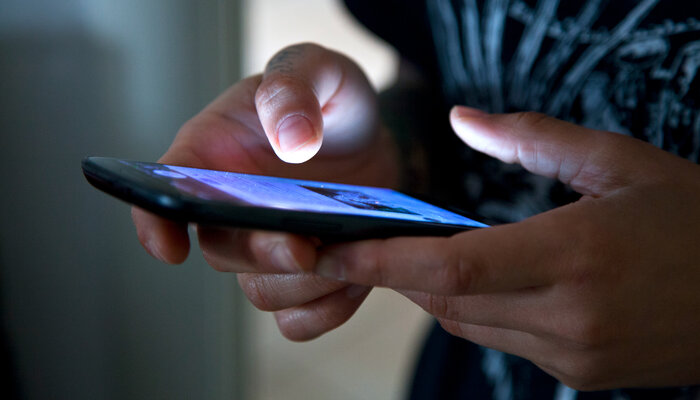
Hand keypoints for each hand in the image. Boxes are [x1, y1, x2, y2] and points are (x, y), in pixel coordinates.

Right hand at [131, 43, 394, 339]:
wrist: (371, 136)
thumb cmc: (329, 98)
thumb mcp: (316, 69)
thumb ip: (294, 87)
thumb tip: (291, 140)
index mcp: (212, 155)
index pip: (162, 193)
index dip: (154, 224)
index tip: (170, 248)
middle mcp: (230, 209)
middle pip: (222, 251)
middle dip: (260, 254)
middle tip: (301, 245)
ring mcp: (267, 246)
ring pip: (262, 292)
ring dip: (302, 284)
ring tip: (347, 252)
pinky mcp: (306, 273)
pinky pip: (302, 316)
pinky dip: (329, 307)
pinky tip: (357, 276)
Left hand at [312, 107, 699, 389]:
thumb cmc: (695, 220)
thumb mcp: (621, 163)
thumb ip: (533, 139)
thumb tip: (464, 120)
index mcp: (577, 255)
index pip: (452, 265)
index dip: (382, 259)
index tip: (332, 248)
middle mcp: (569, 315)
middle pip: (446, 297)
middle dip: (398, 270)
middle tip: (367, 239)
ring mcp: (574, 355)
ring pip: (468, 323)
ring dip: (437, 288)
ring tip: (426, 251)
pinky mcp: (580, 375)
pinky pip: (502, 340)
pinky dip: (478, 309)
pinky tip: (488, 280)